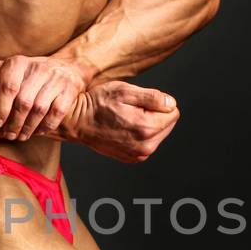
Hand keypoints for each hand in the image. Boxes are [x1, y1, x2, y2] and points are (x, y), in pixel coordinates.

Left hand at [0, 53, 90, 141]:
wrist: (70, 66)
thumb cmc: (33, 72)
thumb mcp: (14, 67)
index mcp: (19, 63)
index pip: (8, 86)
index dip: (0, 108)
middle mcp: (38, 68)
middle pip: (23, 101)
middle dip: (13, 123)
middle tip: (8, 135)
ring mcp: (56, 78)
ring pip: (39, 109)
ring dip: (28, 127)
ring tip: (21, 136)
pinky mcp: (70, 89)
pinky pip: (57, 112)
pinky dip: (46, 126)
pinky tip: (38, 132)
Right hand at [56, 80, 179, 162]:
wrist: (77, 122)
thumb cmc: (98, 104)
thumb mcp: (124, 91)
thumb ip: (153, 97)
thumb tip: (171, 104)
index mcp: (146, 127)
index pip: (173, 111)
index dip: (158, 102)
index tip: (139, 102)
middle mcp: (145, 145)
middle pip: (168, 124)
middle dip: (154, 114)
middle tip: (131, 109)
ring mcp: (138, 154)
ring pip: (159, 133)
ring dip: (148, 124)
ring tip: (126, 118)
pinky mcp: (133, 158)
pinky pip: (147, 142)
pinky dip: (140, 134)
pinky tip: (124, 128)